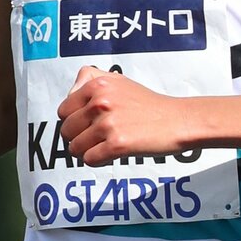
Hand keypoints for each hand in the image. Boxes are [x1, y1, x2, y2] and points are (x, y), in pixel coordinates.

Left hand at [57, 67, 191, 166]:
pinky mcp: (117, 144)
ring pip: (75, 148)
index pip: (63, 110)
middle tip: (94, 139)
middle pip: (66, 130)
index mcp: (98, 86)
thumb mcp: (119, 81)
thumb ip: (92, 79)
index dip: (73, 121)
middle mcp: (101, 102)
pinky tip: (109, 154)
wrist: (178, 121)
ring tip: (101, 147)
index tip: (86, 125)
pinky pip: (89, 159)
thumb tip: (70, 94)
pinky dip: (96, 161)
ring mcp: (108, 124)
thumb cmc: (150, 104)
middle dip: (77, 138)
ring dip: (86, 152)